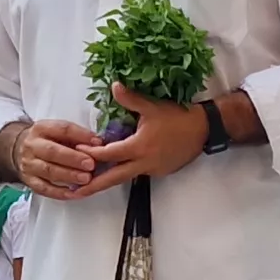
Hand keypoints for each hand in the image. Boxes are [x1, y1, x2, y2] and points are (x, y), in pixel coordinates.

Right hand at [17, 120, 105, 198]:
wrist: (18, 150)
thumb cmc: (47, 141)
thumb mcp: (57, 132)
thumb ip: (76, 137)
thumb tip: (98, 144)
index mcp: (42, 129)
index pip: (62, 129)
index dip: (81, 136)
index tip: (97, 143)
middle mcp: (33, 146)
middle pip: (52, 151)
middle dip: (73, 158)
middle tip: (91, 165)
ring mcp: (29, 164)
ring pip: (48, 171)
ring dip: (69, 176)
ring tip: (86, 179)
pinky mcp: (29, 181)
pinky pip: (45, 188)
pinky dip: (60, 192)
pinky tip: (75, 193)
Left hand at [85, 89, 214, 193]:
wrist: (203, 130)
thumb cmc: (178, 117)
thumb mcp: (152, 107)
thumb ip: (130, 99)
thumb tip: (114, 86)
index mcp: (139, 147)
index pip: (109, 154)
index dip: (91, 154)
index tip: (77, 153)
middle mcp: (144, 163)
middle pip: (113, 178)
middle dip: (94, 186)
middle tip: (76, 193)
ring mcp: (152, 169)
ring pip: (126, 177)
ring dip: (108, 180)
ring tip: (90, 185)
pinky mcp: (160, 172)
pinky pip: (139, 173)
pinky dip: (126, 172)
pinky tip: (117, 170)